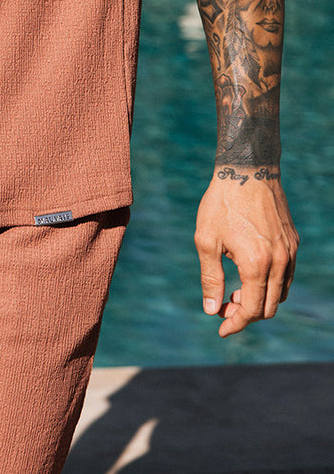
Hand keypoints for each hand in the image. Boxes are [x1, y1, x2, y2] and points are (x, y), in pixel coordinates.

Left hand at [194, 168, 297, 336]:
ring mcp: (290, 252)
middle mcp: (280, 262)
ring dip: (261, 300)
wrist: (246, 169)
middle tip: (225, 307)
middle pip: (270, 307)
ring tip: (236, 291)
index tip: (221, 329)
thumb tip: (211, 310)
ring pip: (282, 293)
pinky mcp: (293, 241)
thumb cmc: (221, 203)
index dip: (235, 324)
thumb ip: (211, 278)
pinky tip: (251, 274)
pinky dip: (271, 283)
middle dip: (247, 314)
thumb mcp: (206, 240)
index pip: (252, 310)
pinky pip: (287, 274)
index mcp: (257, 265)